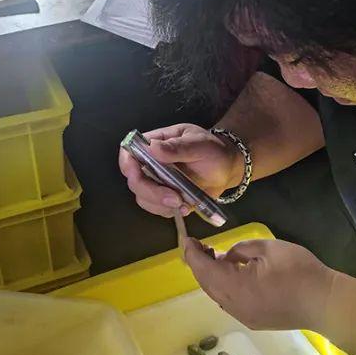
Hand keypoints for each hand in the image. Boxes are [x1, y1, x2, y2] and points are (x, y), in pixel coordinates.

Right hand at [118, 124, 240, 217]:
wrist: (227, 168)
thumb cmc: (214, 150)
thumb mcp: (199, 144)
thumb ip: (177, 147)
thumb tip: (153, 147)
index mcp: (156, 144)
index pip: (130, 152)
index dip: (128, 164)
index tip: (136, 175)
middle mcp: (151, 163)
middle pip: (135, 180)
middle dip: (151, 192)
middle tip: (174, 198)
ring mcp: (157, 182)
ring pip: (143, 197)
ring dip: (160, 204)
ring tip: (183, 203)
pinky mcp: (165, 197)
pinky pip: (157, 208)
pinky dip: (168, 211)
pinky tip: (185, 207)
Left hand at [182, 238, 336, 330]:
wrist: (325, 303)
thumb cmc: (299, 271)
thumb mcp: (268, 248)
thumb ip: (241, 250)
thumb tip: (228, 258)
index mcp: (234, 287)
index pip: (203, 269)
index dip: (192, 253)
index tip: (188, 239)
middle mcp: (233, 306)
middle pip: (206, 284)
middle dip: (199, 265)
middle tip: (199, 246)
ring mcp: (243, 316)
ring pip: (217, 295)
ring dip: (212, 277)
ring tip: (214, 258)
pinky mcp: (253, 321)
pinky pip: (230, 302)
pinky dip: (224, 287)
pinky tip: (232, 275)